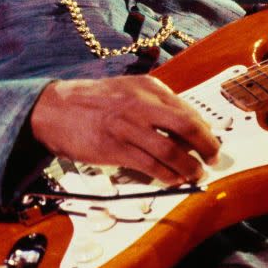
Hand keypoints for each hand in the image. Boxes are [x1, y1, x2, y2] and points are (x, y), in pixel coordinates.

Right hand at [30, 74, 220, 185]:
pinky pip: (150, 166)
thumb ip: (154, 103)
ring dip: (190, 167)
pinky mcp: (115, 148)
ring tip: (195, 174)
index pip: (187, 110)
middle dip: (207, 147)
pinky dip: (168, 176)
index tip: (211, 142)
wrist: (54, 109)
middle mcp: (140, 104)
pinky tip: (173, 180)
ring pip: (171, 151)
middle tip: (213, 158)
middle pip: (187, 127)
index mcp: (146, 87)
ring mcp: (127, 127)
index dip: (205, 130)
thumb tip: (185, 127)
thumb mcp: (125, 89)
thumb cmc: (91, 102)